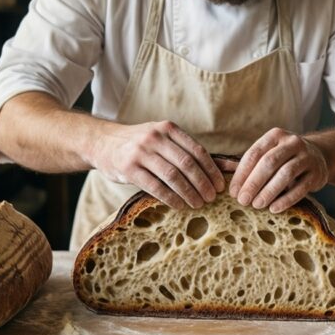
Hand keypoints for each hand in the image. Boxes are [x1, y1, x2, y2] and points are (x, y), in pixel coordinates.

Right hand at [90, 120, 224, 209]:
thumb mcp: (165, 141)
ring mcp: (140, 152)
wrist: (102, 143)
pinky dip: (170, 197)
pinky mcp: (128, 168)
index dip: (212, 170)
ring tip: (198, 204)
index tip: (220, 186)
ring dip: (189, 192)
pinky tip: (179, 205)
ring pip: (172, 175)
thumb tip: (231, 166)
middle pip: (187, 163)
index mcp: (168, 129)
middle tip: (211, 198)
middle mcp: (155, 137)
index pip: (197, 150)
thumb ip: (192, 152)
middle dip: (202, 183)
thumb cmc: (141, 144)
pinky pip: (155, 186)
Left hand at [229, 128, 328, 212]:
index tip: (233, 192)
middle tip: (243, 201)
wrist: (319, 156)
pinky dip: (286, 199)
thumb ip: (251, 164)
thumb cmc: (285, 158)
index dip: (242, 174)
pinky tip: (274, 208)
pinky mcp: (317, 173)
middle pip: (269, 162)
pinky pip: (301, 187)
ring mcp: (307, 157)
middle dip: (254, 183)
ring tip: (257, 205)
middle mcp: (292, 143)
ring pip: (286, 174)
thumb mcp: (270, 153)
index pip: (255, 153)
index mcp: (275, 135)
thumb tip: (226, 180)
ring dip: (269, 191)